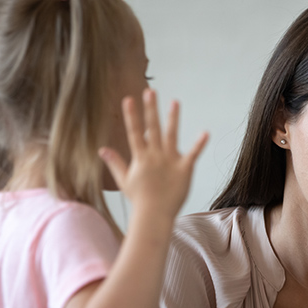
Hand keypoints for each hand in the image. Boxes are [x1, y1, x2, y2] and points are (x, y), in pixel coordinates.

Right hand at [99, 88, 208, 218]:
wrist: (154, 216)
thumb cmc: (140, 200)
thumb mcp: (124, 180)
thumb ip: (115, 162)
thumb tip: (101, 150)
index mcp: (141, 158)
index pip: (134, 132)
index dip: (131, 115)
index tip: (129, 99)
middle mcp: (155, 156)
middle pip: (152, 129)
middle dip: (151, 109)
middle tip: (150, 91)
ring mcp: (170, 161)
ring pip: (171, 136)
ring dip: (173, 119)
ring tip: (175, 102)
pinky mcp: (184, 169)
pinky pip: (193, 154)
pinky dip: (199, 144)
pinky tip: (206, 132)